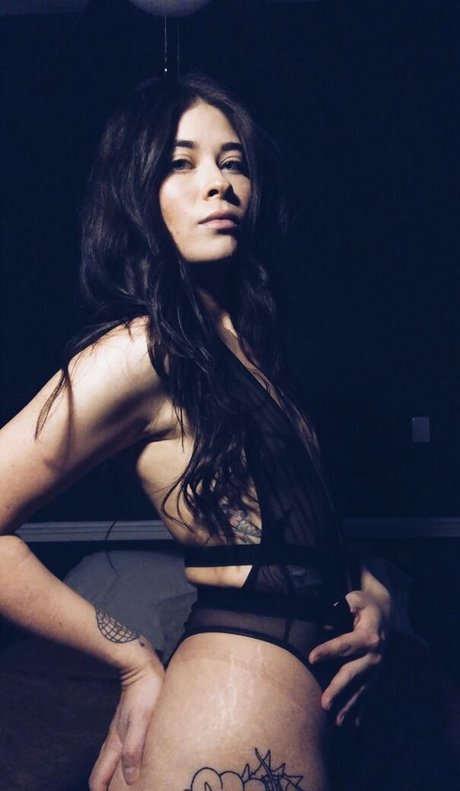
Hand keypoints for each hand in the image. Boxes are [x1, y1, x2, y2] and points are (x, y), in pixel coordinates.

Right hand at [89, 657, 164, 789]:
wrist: (141, 666)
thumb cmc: (145, 692)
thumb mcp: (141, 721)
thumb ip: (134, 748)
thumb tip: (129, 779)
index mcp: (115, 742)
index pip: (98, 777)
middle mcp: (114, 739)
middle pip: (103, 771)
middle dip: (105, 788)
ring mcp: (119, 730)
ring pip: (111, 760)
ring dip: (114, 776)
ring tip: (127, 786)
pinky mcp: (128, 723)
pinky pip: (122, 749)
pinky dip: (123, 762)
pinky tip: (135, 761)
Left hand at [309, 589, 386, 726]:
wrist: (385, 613)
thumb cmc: (363, 605)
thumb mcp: (354, 599)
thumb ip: (341, 606)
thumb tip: (325, 621)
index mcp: (368, 635)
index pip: (345, 644)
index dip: (328, 650)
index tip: (311, 658)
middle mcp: (375, 655)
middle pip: (353, 673)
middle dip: (338, 689)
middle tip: (324, 703)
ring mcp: (376, 668)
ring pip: (361, 689)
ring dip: (349, 706)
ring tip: (336, 721)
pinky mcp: (376, 675)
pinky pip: (368, 694)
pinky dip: (362, 709)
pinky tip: (354, 724)